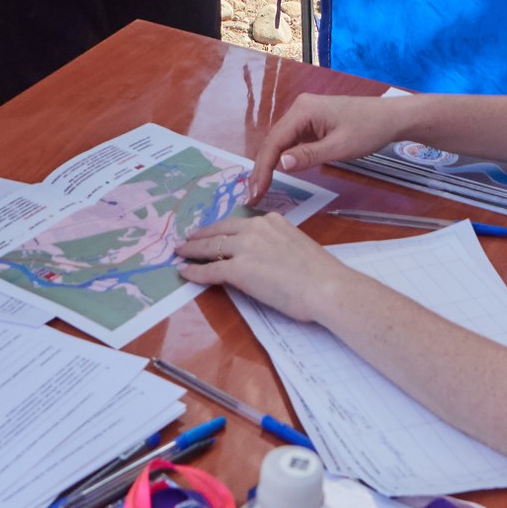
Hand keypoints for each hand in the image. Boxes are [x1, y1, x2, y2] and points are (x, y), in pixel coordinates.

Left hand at [177, 211, 353, 323]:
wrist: (326, 287)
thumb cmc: (320, 274)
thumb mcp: (297, 246)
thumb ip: (277, 246)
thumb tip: (265, 259)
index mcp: (273, 221)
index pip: (240, 224)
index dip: (222, 229)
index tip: (212, 232)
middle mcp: (256, 228)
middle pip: (220, 231)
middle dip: (201, 236)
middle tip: (187, 239)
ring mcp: (246, 248)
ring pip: (210, 247)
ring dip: (192, 250)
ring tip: (180, 252)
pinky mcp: (239, 270)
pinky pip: (210, 270)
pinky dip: (195, 271)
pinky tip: (185, 272)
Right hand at [247, 91, 416, 201]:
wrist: (391, 118)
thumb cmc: (369, 130)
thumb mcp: (340, 147)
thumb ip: (309, 156)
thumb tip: (281, 164)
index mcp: (303, 110)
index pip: (274, 142)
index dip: (262, 169)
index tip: (254, 193)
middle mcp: (299, 108)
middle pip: (273, 141)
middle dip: (261, 169)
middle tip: (252, 197)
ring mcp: (305, 114)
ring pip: (281, 142)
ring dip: (270, 165)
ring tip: (260, 189)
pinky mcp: (312, 122)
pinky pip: (292, 141)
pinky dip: (284, 158)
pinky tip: (278, 174)